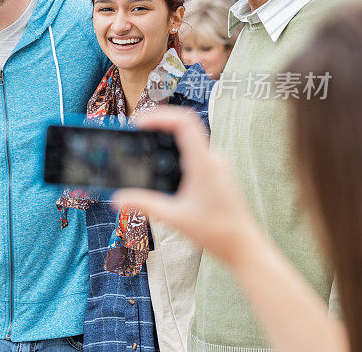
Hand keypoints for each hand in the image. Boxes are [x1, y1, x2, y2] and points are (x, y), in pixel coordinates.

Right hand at [112, 107, 259, 264]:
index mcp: (204, 164)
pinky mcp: (219, 174)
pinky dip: (178, 152)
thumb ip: (144, 205)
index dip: (161, 116)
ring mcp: (218, 166)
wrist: (244, 247)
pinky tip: (166, 168)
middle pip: (185, 127)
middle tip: (137, 132)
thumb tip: (117, 199)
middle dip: (159, 125)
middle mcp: (214, 159)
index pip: (184, 123)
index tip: (140, 122)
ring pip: (191, 140)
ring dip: (169, 139)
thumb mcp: (174, 218)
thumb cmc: (216, 232)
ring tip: (148, 146)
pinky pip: (197, 153)